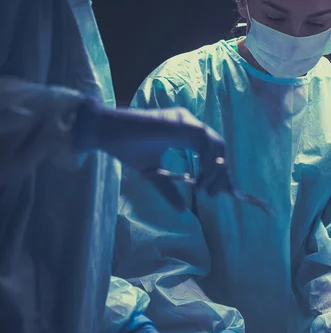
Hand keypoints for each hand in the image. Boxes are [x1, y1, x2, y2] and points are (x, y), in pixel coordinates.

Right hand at [74, 99, 232, 209]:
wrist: (107, 133)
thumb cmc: (128, 149)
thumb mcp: (154, 174)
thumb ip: (170, 189)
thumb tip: (183, 211)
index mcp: (186, 133)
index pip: (211, 151)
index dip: (218, 172)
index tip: (218, 193)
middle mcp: (190, 125)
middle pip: (219, 148)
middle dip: (221, 174)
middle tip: (213, 195)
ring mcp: (187, 121)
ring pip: (216, 145)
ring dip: (214, 171)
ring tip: (202, 190)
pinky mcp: (182, 122)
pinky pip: (205, 141)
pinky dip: (206, 161)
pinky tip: (198, 178)